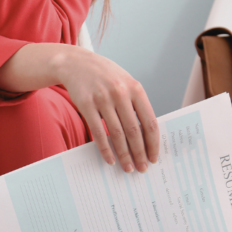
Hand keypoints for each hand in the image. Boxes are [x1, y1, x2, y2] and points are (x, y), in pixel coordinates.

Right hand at [53, 45, 158, 172]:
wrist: (76, 63)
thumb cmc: (104, 76)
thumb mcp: (125, 83)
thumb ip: (135, 103)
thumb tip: (145, 133)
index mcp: (135, 88)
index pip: (149, 121)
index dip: (153, 142)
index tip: (154, 157)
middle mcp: (120, 93)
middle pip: (134, 131)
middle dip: (140, 153)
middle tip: (142, 168)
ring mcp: (103, 100)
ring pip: (117, 134)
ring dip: (123, 154)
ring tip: (128, 167)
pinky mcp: (86, 106)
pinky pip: (98, 133)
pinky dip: (105, 149)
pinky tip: (110, 159)